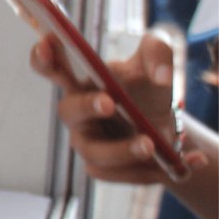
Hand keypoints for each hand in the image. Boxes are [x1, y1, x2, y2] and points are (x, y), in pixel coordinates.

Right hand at [30, 33, 184, 184]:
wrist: (168, 129)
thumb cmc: (148, 89)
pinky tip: (176, 162)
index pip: (51, 67)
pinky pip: (117, 174)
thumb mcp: (156, 60)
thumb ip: (157, 51)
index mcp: (81, 81)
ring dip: (122, 149)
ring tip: (150, 144)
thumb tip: (161, 76)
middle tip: (109, 103)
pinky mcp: (102, 168)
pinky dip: (146, 170)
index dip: (43, 57)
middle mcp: (77, 112)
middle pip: (67, 110)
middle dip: (86, 106)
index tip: (48, 44)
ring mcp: (86, 142)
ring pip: (94, 152)